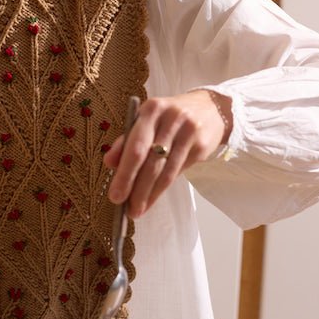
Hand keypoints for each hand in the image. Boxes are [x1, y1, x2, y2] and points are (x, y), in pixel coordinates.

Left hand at [102, 89, 230, 218]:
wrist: (210, 108)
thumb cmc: (169, 118)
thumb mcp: (147, 121)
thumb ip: (126, 140)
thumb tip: (109, 162)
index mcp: (152, 109)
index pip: (136, 146)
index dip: (125, 174)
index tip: (115, 195)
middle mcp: (171, 119)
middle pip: (151, 161)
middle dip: (137, 189)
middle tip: (128, 210)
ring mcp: (189, 132)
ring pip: (166, 171)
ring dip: (151, 194)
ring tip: (139, 209)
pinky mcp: (202, 146)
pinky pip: (178, 172)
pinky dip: (163, 188)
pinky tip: (154, 198)